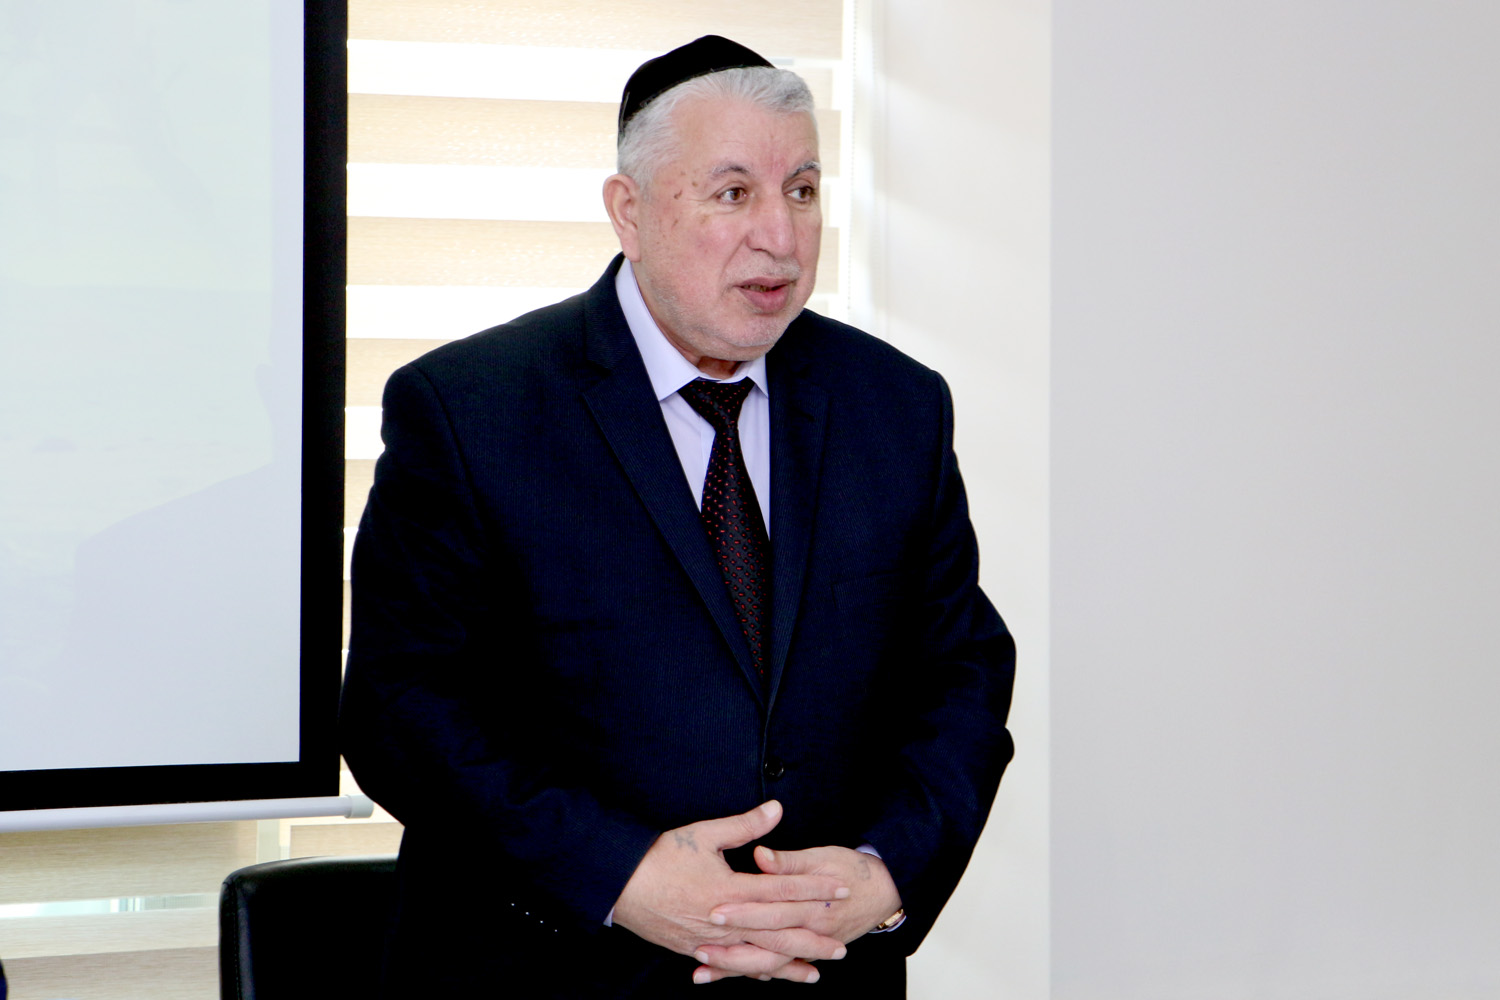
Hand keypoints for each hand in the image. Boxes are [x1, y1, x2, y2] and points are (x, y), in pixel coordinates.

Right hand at [611, 801, 850, 983]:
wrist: (618, 885)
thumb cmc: (660, 855)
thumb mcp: (703, 833)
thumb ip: (744, 826)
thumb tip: (777, 809)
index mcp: (730, 888)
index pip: (783, 888)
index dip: (814, 889)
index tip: (841, 890)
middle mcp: (724, 920)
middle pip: (777, 932)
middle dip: (811, 939)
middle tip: (841, 946)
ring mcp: (710, 940)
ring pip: (757, 956)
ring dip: (788, 964)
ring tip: (815, 972)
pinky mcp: (695, 949)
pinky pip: (731, 965)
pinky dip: (754, 971)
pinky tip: (770, 977)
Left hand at [692, 845, 902, 983]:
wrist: (886, 891)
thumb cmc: (852, 869)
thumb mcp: (823, 856)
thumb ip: (788, 861)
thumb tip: (760, 855)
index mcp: (812, 904)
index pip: (773, 909)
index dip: (744, 910)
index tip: (715, 910)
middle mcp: (811, 931)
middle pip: (767, 944)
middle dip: (732, 948)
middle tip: (700, 947)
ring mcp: (810, 946)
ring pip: (769, 963)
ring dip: (735, 968)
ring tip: (702, 970)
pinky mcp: (808, 952)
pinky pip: (777, 967)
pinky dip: (751, 972)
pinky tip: (726, 976)